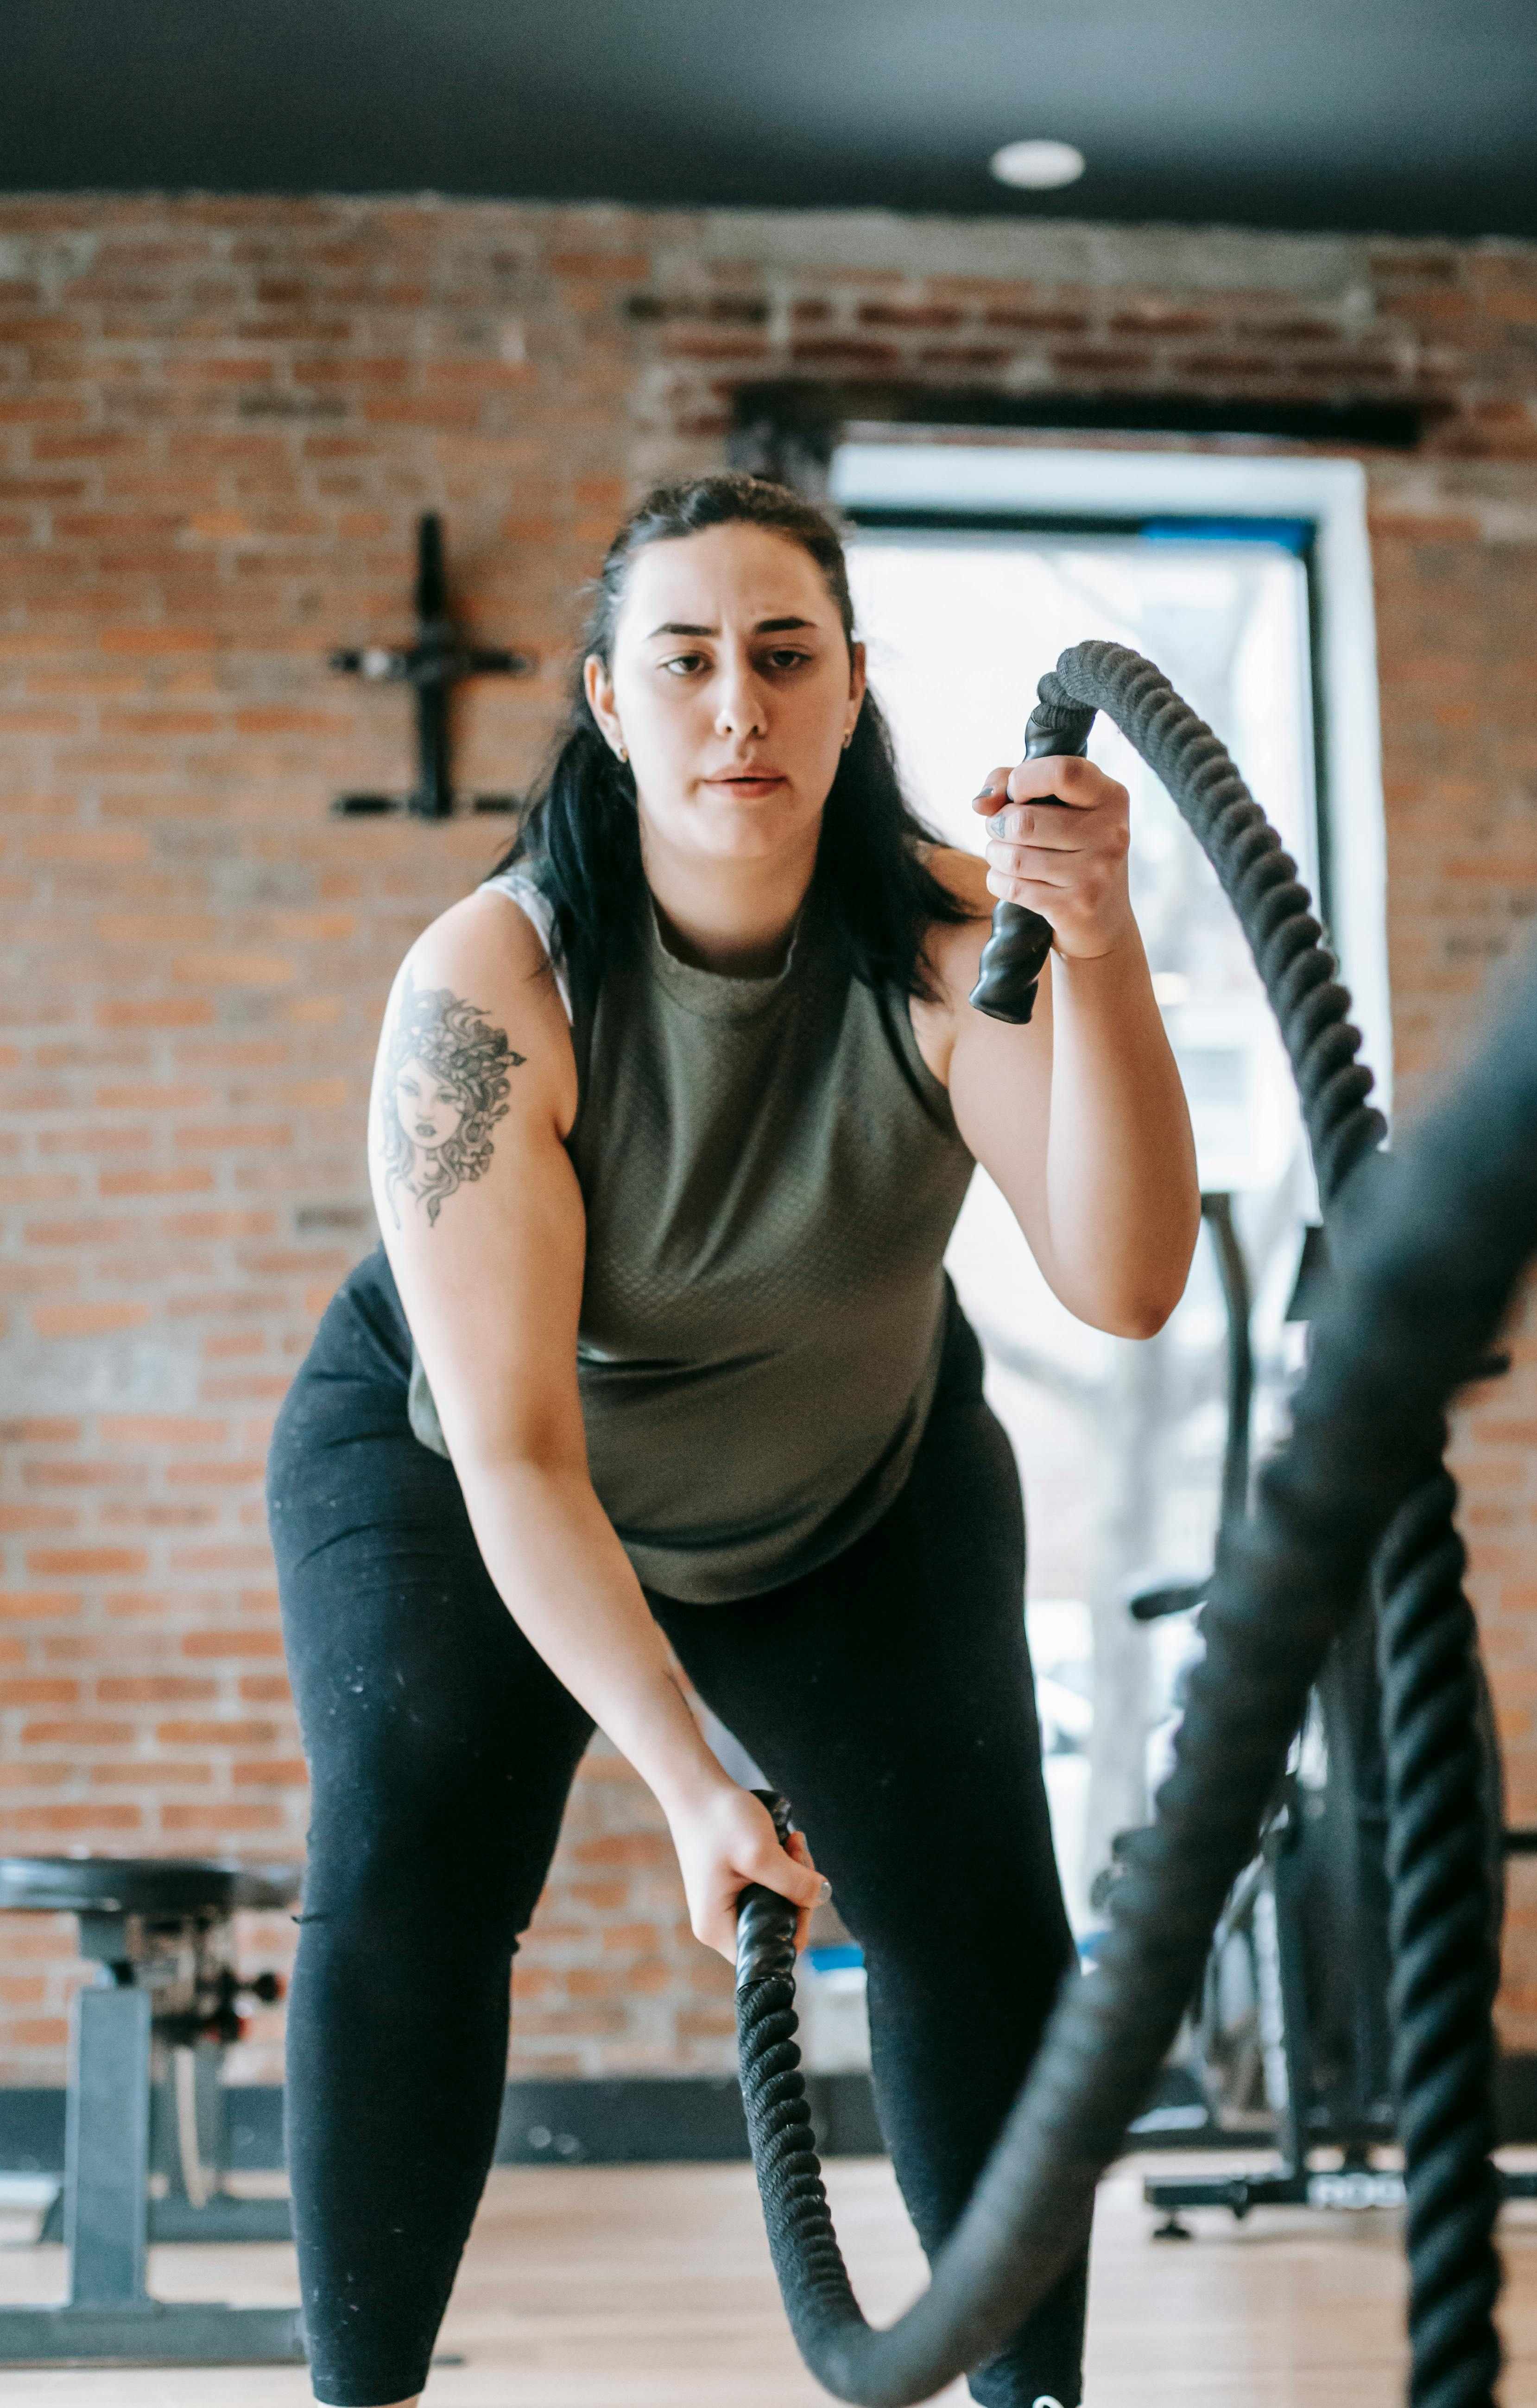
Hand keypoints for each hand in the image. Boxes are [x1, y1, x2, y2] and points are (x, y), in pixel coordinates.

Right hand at [667, 1780, 827, 1963]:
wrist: (695, 1787)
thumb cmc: (718, 1820)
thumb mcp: (761, 1853)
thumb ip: (795, 1882)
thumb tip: (823, 1896)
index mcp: (718, 1928)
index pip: (772, 1951)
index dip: (798, 1924)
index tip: (804, 1887)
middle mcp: (719, 1923)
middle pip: (779, 1926)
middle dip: (799, 1892)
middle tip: (798, 1852)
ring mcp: (726, 1904)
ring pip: (778, 1904)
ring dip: (794, 1875)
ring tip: (792, 1841)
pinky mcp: (733, 1886)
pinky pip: (770, 1888)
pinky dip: (783, 1867)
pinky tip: (785, 1841)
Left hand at [972, 754, 1131, 961]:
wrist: (1102, 923)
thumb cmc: (1072, 852)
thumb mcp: (1060, 808)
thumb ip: (1014, 783)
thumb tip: (981, 802)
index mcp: (1111, 797)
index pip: (1062, 772)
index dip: (1022, 780)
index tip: (1015, 794)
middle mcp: (1111, 834)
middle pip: (1023, 820)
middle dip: (998, 825)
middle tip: (1003, 831)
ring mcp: (1096, 873)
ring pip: (1012, 856)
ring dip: (995, 854)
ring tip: (1006, 856)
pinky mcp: (1075, 907)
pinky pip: (1011, 886)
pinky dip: (997, 880)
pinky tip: (1010, 880)